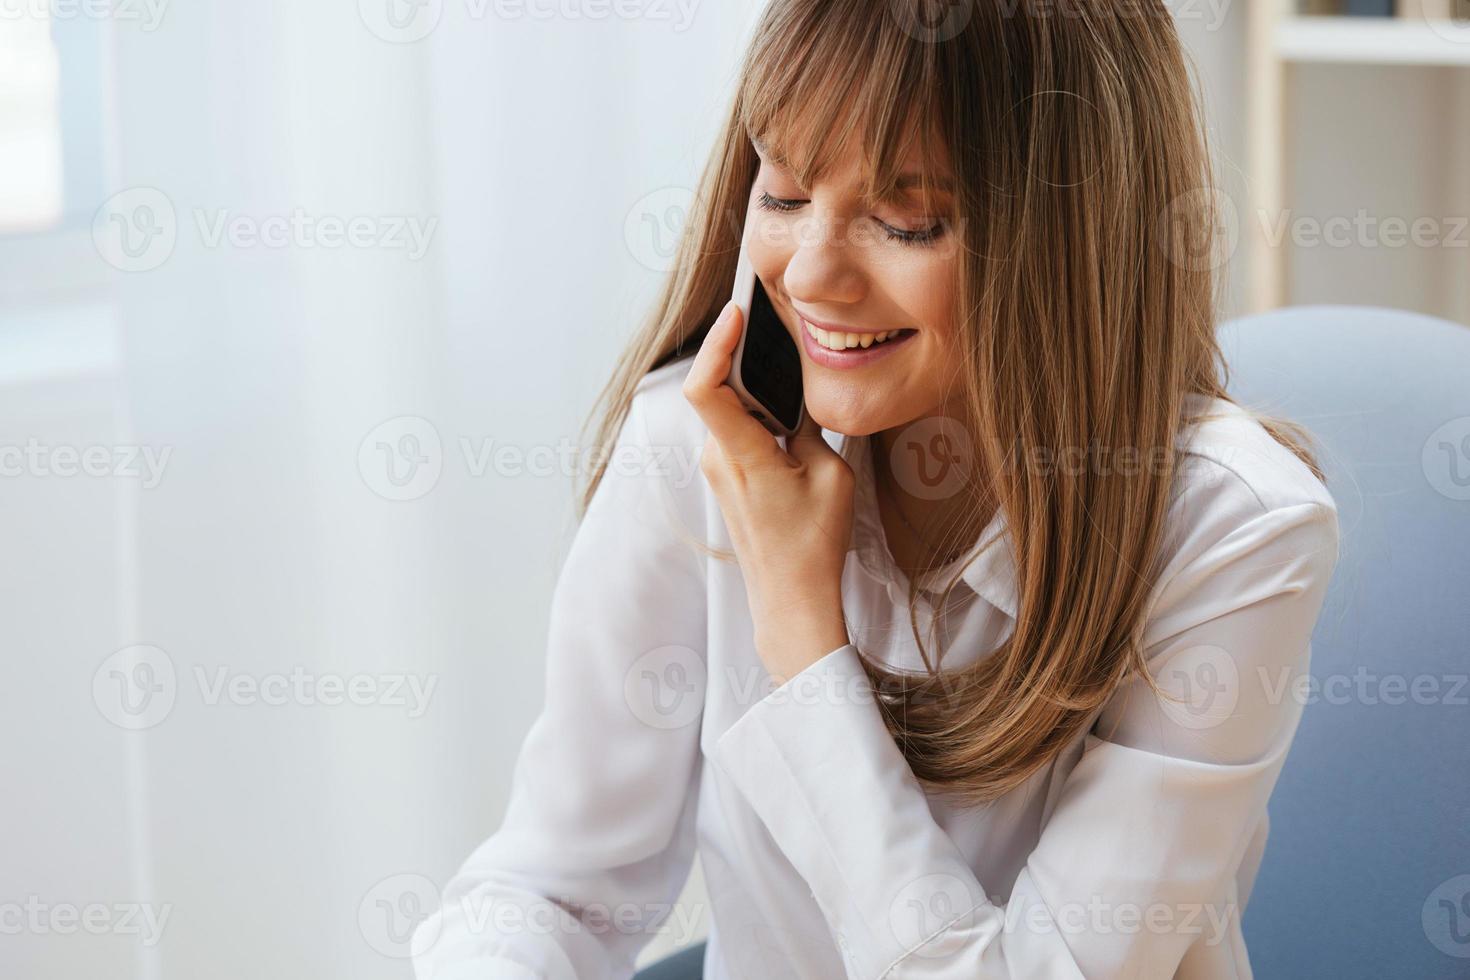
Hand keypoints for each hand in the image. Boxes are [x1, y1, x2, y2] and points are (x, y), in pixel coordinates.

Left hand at [682, 300, 854, 684]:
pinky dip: (758, 413)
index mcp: (741, 455)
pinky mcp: (726, 478)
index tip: (737, 313)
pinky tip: (789, 415)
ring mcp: (718, 470)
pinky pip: (736, 430)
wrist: (790, 600)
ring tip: (794, 372)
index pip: (707, 388)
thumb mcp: (831, 475)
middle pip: (721, 388)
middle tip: (778, 328)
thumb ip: (812, 427)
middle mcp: (718, 459)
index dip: (716, 344)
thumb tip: (802, 396)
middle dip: (747, 357)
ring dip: (757, 389)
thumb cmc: (813, 545)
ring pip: (731, 409)